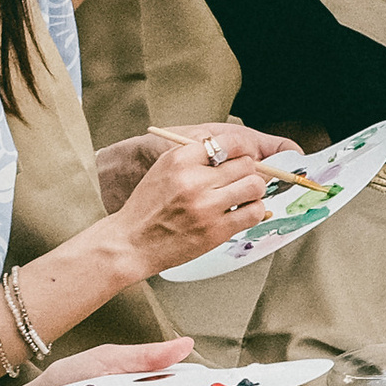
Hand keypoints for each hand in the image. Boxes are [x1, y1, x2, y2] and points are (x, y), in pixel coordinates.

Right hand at [101, 132, 291, 275]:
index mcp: (180, 160)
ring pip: (255, 186)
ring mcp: (206, 206)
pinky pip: (254, 211)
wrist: (130, 244)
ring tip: (240, 197)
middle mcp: (193, 180)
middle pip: (247, 164)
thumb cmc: (149, 207)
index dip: (242, 150)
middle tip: (238, 181)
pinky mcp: (216, 230)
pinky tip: (239, 213)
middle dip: (247, 172)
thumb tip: (239, 149)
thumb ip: (197, 156)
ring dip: (253, 191)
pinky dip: (253, 211)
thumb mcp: (165, 169)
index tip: (242, 157)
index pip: (230, 142)